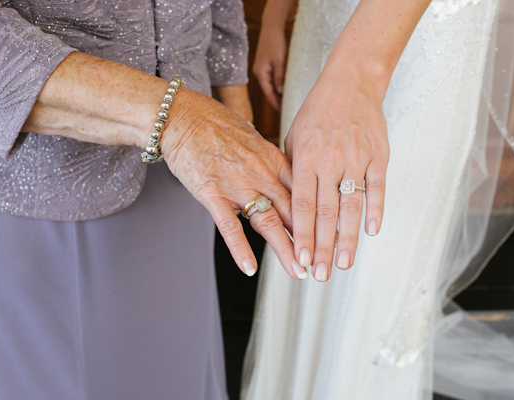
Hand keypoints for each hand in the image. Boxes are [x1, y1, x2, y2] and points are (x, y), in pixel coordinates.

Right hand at [163, 87, 305, 278]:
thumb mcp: (253, 138)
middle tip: (324, 259)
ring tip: (299, 270)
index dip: (320, 215)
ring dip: (285, 249)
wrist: (182, 114)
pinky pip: (229, 225)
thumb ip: (270, 160)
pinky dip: (240, 248)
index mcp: (272, 159)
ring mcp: (237, 184)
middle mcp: (260, 173)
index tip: (332, 232)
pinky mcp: (212, 193)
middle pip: (293, 211)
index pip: (304, 192)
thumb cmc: (214, 123)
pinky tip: (249, 267)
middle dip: (311, 239)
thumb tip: (284, 172)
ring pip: (268, 221)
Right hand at [253, 25, 287, 109]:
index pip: (268, 93)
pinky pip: (270, 78)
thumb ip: (279, 78)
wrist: (271, 28)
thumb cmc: (276, 44)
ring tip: (285, 101)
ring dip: (276, 93)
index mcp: (261, 73)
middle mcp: (258, 72)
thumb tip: (280, 92)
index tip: (282, 112)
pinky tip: (282, 88)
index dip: (275, 103)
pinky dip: (276, 85)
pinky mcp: (264, 64)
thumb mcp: (280, 62)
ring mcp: (261, 68)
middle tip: (285, 109)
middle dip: (276, 100)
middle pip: (268, 90)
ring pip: (269, 85)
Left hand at [286, 70, 388, 281]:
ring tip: (343, 264)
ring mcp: (357, 159)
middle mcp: (331, 161)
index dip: (301, 235)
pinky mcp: (379, 155)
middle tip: (320, 274)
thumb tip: (288, 206)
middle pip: (325, 213)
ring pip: (352, 206)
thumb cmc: (317, 112)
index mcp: (306, 158)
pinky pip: (377, 188)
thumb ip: (293, 171)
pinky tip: (372, 233)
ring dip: (348, 238)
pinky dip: (376, 210)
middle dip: (321, 247)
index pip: (302, 205)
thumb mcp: (294, 137)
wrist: (352, 83)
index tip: (299, 259)